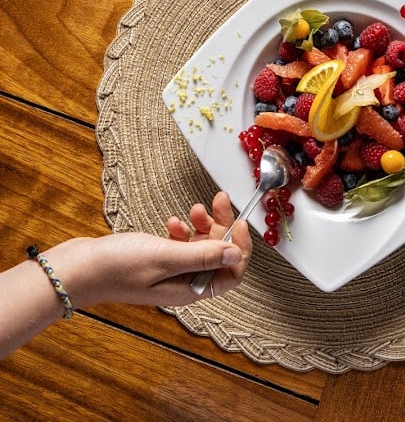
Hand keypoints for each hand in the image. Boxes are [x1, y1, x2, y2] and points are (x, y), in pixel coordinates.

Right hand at [51, 191, 251, 308]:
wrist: (79, 267)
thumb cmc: (118, 266)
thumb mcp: (166, 257)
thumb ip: (203, 256)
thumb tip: (238, 255)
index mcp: (190, 290)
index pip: (232, 275)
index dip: (242, 249)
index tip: (241, 222)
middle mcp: (184, 282)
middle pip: (218, 255)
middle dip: (223, 227)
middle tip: (219, 199)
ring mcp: (170, 271)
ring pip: (201, 246)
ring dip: (203, 225)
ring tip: (193, 209)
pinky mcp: (157, 258)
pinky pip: (181, 243)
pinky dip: (182, 229)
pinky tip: (171, 221)